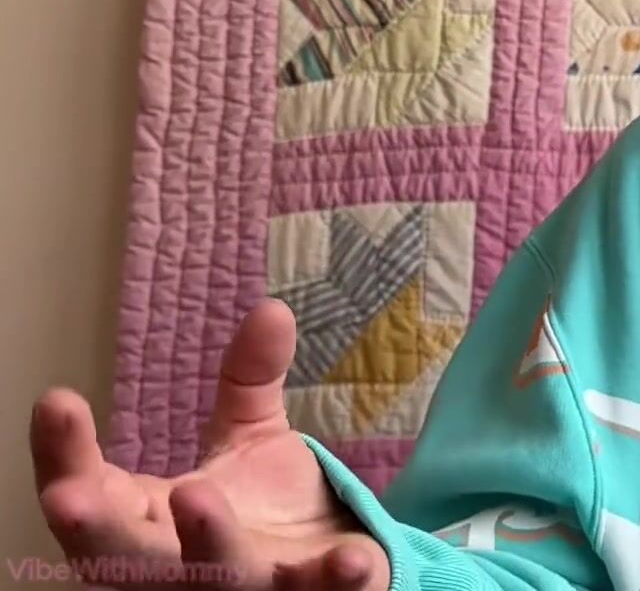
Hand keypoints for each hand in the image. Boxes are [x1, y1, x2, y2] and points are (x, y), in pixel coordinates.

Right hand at [31, 298, 388, 590]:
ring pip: (214, 577)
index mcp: (150, 522)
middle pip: (123, 557)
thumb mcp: (250, 438)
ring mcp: (245, 586)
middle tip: (69, 496)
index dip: (63, 458)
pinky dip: (334, 580)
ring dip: (205, 543)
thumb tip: (271, 308)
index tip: (56, 401)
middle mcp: (181, 566)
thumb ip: (250, 379)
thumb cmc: (266, 510)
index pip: (89, 496)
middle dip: (97, 528)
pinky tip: (353, 559)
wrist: (334, 567)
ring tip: (195, 496)